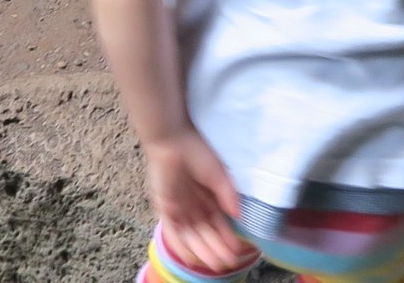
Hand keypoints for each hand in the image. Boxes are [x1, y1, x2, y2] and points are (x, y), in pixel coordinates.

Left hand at [143, 132, 254, 276]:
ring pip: (192, 237)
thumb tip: (238, 215)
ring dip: (204, 251)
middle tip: (229, 263)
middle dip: (217, 249)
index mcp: (207, 198)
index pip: (218, 224)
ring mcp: (179, 209)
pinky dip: (182, 246)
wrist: (174, 139)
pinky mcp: (165, 208)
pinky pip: (173, 233)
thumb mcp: (219, 175)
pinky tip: (193, 257)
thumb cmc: (197, 152)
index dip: (227, 238)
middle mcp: (193, 207)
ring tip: (216, 264)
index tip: (238, 251)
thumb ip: (228, 195)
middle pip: (206, 234)